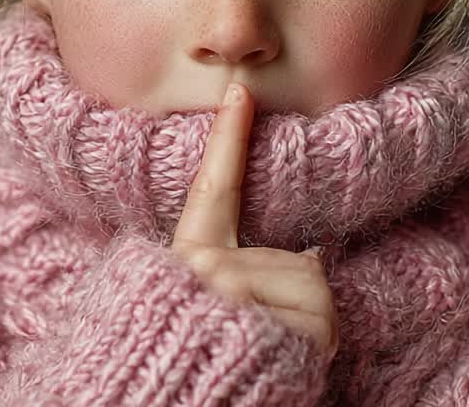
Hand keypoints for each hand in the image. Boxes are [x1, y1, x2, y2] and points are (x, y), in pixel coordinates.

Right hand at [170, 82, 337, 358]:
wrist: (151, 397)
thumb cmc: (178, 363)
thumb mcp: (192, 312)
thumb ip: (230, 275)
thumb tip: (310, 258)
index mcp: (182, 259)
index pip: (212, 190)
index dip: (229, 139)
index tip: (241, 92)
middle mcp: (200, 267)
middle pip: (302, 263)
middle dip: (304, 308)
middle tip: (267, 342)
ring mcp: (224, 292)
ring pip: (316, 291)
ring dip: (310, 331)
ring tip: (268, 355)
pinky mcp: (250, 319)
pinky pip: (316, 322)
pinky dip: (313, 349)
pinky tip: (277, 365)